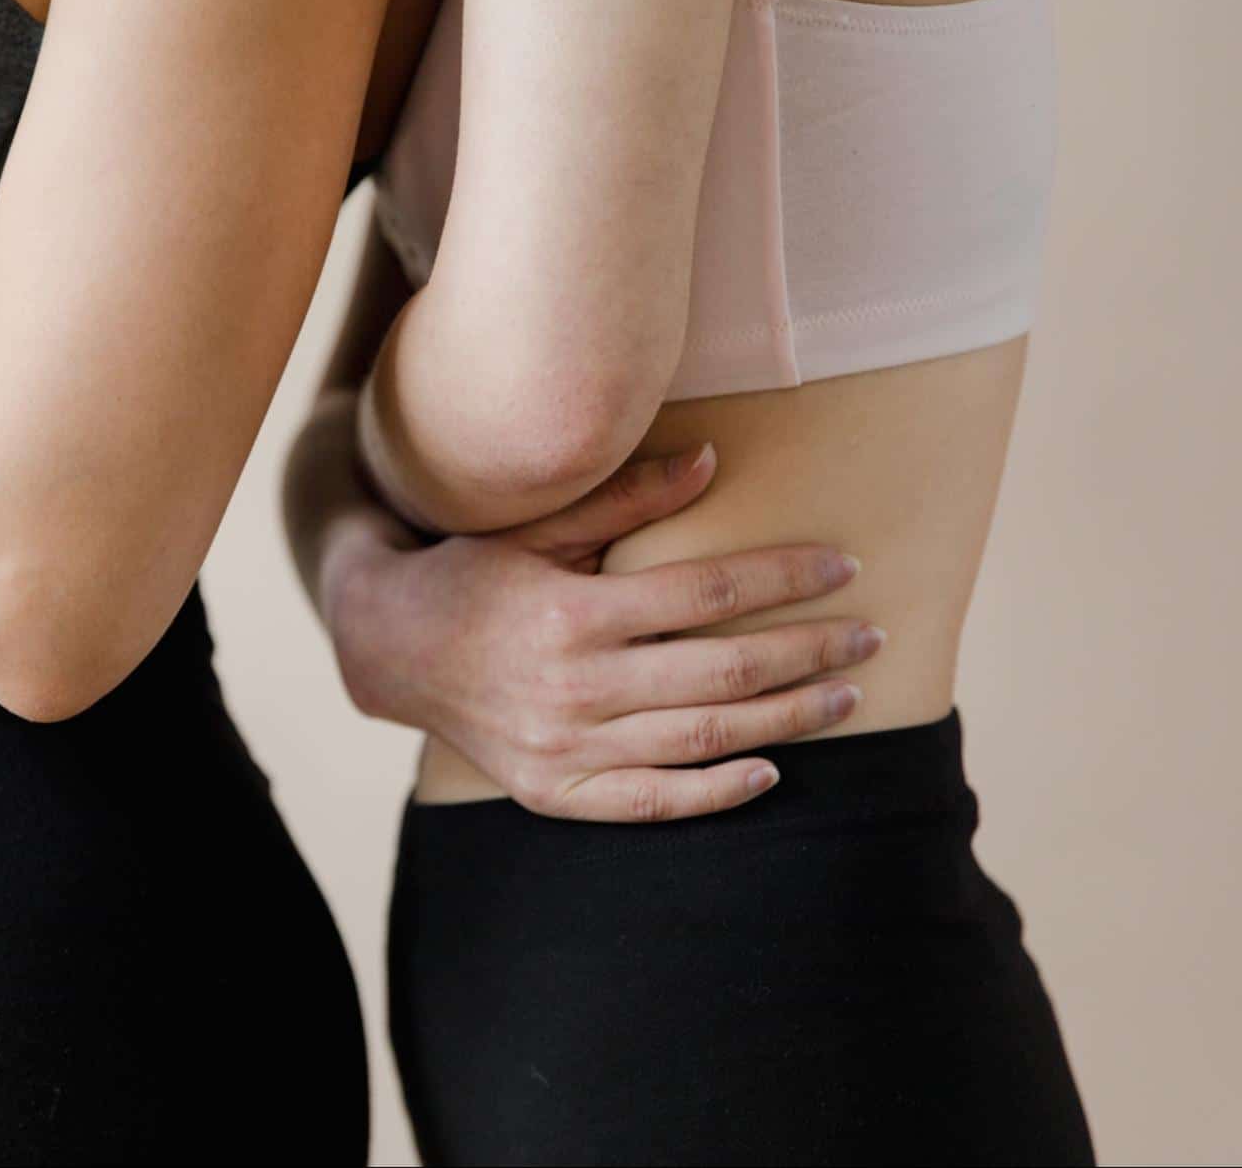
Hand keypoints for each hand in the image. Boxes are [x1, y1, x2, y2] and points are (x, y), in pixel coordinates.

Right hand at [323, 445, 882, 820]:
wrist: (392, 649)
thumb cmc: (475, 573)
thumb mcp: (538, 526)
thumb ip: (626, 501)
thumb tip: (714, 460)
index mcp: (573, 613)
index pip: (706, 593)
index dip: (784, 577)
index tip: (844, 567)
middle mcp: (573, 686)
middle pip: (723, 670)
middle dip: (810, 651)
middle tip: (870, 636)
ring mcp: (565, 747)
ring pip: (704, 738)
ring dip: (788, 718)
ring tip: (846, 696)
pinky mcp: (557, 790)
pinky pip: (653, 800)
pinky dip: (717, 792)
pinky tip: (771, 771)